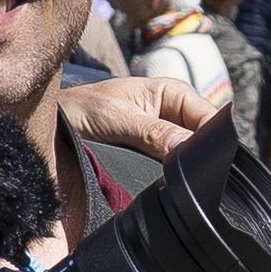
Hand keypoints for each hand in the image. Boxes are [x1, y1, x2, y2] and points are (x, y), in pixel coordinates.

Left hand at [55, 71, 227, 166]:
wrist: (58, 120)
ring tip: (168, 174)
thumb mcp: (119, 120)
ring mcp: (167, 131)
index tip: (200, 161)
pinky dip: (171, 172)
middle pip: (204, 138)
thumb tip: (186, 147)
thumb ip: (154, 133)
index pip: (210, 118)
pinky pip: (173, 162)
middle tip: (182, 171)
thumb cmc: (83, 108)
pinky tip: (162, 179)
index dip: (211, 141)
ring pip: (189, 153)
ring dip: (182, 165)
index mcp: (174, 92)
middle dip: (197, 155)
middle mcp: (175, 110)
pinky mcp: (156, 149)